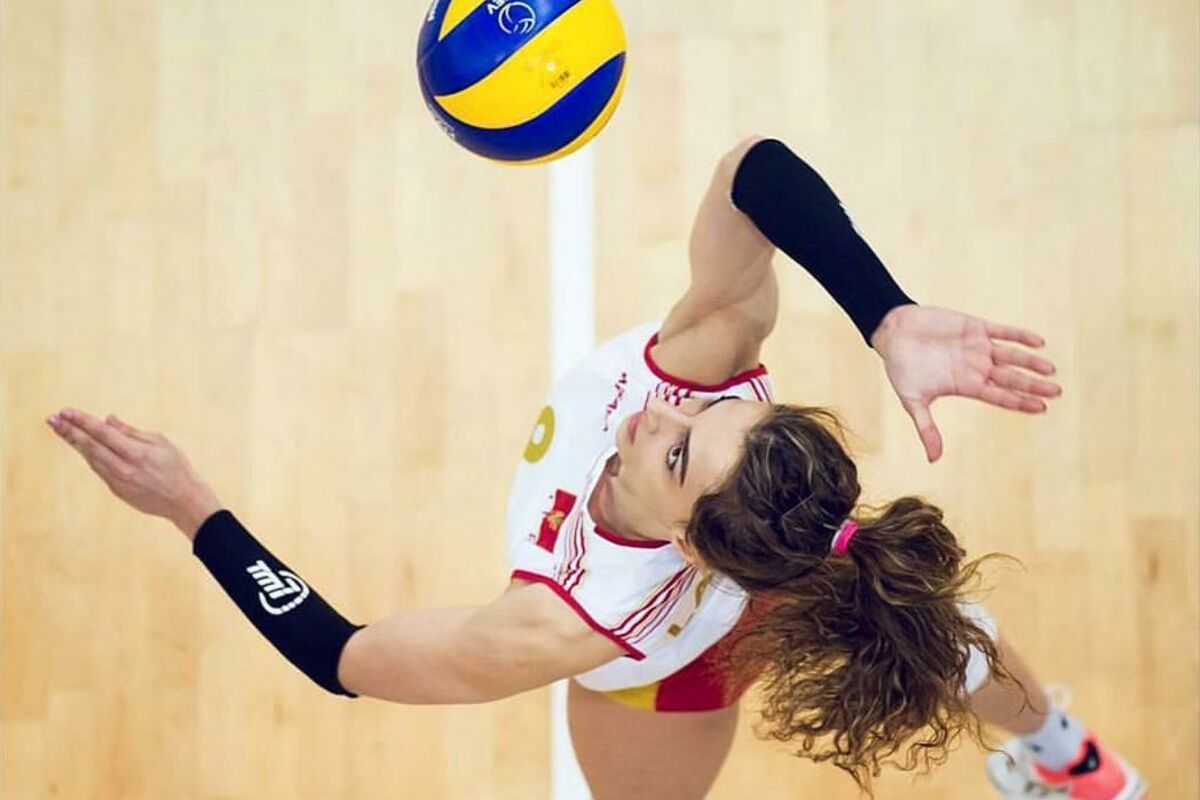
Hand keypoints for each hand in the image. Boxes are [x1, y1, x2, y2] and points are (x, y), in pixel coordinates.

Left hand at [47, 408, 221, 539]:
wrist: (183, 500)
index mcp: (135, 453)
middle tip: (52, 419)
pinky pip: (99, 469)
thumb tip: (107, 420)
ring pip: (91, 458)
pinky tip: (83, 446)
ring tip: (61, 429)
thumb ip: (131, 432)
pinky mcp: (116, 490)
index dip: (82, 421)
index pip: (101, 433)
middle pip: (89, 446)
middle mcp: (122, 468)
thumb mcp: (160, 442)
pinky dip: (90, 455)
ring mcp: (117, 481)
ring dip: (75, 443)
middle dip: (69, 431)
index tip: (66, 411)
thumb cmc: (176, 467)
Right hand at [869, 305, 1061, 462]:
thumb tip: (933, 460)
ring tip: (1050, 369)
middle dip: (1033, 385)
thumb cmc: (900, 367)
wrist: (893, 332)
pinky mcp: (974, 327)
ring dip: (1030, 361)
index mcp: (965, 385)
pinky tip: (1037, 342)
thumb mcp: (912, 401)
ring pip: (1011, 355)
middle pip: (1011, 378)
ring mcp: (977, 347)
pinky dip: (1019, 335)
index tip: (1042, 408)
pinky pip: (1002, 331)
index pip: (999, 396)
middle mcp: (976, 368)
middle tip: (1057, 391)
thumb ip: (926, 428)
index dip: (1020, 402)